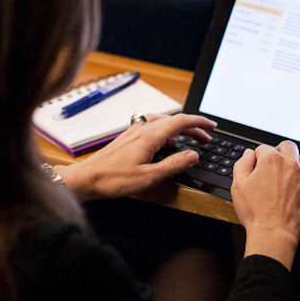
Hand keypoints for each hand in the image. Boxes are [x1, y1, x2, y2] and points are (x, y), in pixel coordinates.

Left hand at [56, 113, 216, 200]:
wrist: (86, 178)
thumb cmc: (113, 179)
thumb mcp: (148, 177)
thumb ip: (173, 165)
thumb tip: (193, 155)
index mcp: (149, 136)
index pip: (181, 121)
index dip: (199, 123)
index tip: (212, 126)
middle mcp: (142, 129)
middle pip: (173, 121)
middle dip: (192, 127)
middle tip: (206, 138)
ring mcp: (133, 131)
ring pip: (162, 122)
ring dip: (179, 129)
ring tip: (189, 140)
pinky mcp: (128, 138)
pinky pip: (151, 127)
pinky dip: (165, 132)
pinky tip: (165, 144)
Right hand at [230, 141, 299, 269]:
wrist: (274, 233)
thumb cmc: (255, 212)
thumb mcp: (238, 185)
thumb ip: (242, 164)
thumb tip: (248, 154)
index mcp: (271, 160)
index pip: (263, 148)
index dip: (256, 157)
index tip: (254, 168)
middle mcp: (290, 164)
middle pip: (287, 146)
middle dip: (278, 150)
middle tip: (271, 164)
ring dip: (293, 162)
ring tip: (284, 175)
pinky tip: (293, 188)